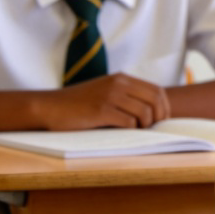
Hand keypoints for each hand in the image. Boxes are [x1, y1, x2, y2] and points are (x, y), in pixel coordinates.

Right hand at [45, 74, 171, 129]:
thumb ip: (125, 97)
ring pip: (144, 112)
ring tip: (138, 132)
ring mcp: (110, 96)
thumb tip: (152, 113)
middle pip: (155, 100)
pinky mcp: (101, 110)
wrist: (49, 107)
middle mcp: (119, 84)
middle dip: (159, 117)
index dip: (164, 107)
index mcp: (122, 79)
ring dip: (145, 126)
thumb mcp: (105, 93)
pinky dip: (132, 131)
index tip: (163, 120)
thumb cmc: (78, 105)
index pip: (157, 90)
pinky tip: (125, 134)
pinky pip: (128, 122)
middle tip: (154, 130)